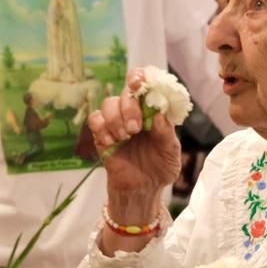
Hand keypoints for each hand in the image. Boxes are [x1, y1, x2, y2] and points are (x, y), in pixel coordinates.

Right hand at [88, 69, 181, 207]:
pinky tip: (111, 142)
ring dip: (115, 119)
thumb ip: (166, 134)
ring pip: (108, 104)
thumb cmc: (161, 167)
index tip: (138, 85)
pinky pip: (95, 120)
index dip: (140, 78)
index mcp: (153, 110)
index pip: (145, 83)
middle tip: (135, 129)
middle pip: (125, 92)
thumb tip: (158, 114)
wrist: (143, 189)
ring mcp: (117, 122)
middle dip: (129, 108)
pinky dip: (102, 127)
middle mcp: (134, 112)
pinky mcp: (102, 135)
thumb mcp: (171, 153)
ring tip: (125, 137)